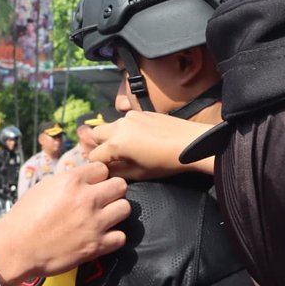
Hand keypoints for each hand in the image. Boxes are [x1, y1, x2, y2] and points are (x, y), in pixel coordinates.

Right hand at [0, 161, 128, 285]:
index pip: (102, 168)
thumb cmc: (23, 217)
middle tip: (103, 200)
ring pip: (125, 208)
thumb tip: (82, 178)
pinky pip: (121, 237)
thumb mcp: (43, 187)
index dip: (98, 177)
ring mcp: (94, 223)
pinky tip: (102, 237)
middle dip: (113, 191)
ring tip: (105, 218)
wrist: (16, 248)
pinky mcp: (96, 246)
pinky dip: (113, 237)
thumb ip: (67, 180)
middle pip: (120, 186)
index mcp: (72, 181)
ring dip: (116, 212)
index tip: (93, 185)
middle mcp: (87, 199)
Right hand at [84, 113, 215, 179]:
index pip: (93, 157)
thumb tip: (106, 170)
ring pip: (110, 126)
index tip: (105, 173)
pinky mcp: (141, 112)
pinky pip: (124, 121)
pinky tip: (139, 139)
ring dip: (111, 137)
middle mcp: (118, 126)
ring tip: (125, 149)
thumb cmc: (166, 163)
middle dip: (98, 147)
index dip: (98, 167)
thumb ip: (117, 172)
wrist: (191, 143)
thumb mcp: (138, 173)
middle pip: (95, 135)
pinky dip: (124, 130)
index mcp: (115, 144)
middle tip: (110, 159)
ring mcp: (130, 116)